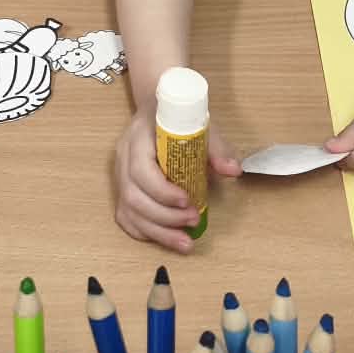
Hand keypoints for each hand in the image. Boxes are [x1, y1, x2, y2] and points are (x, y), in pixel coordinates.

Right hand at [111, 111, 240, 252]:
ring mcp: (120, 175)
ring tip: (185, 242)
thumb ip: (216, 147)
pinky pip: (126, 217)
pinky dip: (146, 232)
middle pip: (133, 196)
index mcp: (138, 136)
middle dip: (165, 216)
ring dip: (158, 231)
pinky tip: (167, 238)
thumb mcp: (199, 125)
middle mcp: (124, 158)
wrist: (156, 111)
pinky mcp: (122, 190)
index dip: (162, 191)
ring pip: (129, 211)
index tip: (187, 201)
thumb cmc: (177, 119)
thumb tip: (233, 170)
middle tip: (193, 221)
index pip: (141, 169)